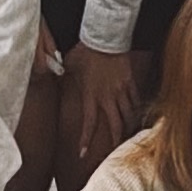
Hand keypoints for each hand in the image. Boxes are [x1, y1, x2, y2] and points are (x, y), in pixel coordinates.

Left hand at [59, 42, 139, 173]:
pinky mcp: (131, 81)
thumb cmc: (86, 49)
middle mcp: (108, 97)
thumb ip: (63, 73)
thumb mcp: (70, 64)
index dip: (85, 140)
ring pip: (129, 115)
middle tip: (115, 152)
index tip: (83, 154)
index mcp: (91, 96)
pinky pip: (137, 99)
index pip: (89, 124)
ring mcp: (121, 90)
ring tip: (129, 136)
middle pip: (115, 125)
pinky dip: (138, 109)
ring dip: (129, 128)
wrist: (106, 36)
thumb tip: (53, 74)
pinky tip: (138, 115)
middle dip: (116, 141)